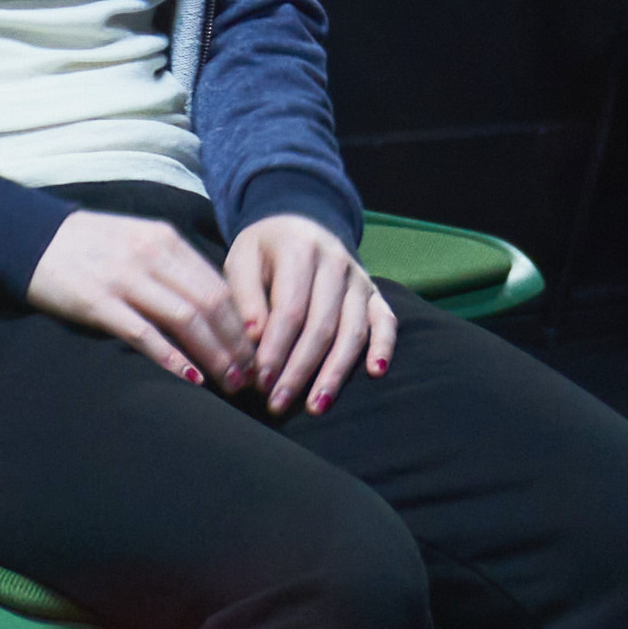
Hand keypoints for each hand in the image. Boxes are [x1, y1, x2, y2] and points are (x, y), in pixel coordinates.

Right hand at [27, 211, 256, 392]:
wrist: (31, 238)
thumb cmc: (90, 247)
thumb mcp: (139, 242)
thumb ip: (175, 268)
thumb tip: (217, 310)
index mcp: (166, 240)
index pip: (220, 286)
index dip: (244, 325)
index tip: (257, 353)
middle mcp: (150, 255)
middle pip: (211, 304)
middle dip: (237, 345)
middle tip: (250, 376)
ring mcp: (124, 277)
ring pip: (186, 319)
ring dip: (214, 355)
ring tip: (229, 382)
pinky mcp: (97, 301)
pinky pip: (144, 333)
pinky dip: (172, 357)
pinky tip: (191, 378)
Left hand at [224, 213, 394, 416]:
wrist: (297, 223)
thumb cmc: (263, 251)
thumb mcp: (241, 261)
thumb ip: (245, 297)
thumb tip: (254, 340)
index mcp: (300, 250)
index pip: (290, 309)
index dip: (275, 348)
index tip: (259, 379)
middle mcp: (336, 263)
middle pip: (322, 326)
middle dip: (299, 369)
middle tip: (278, 401)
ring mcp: (360, 279)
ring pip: (353, 331)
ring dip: (335, 372)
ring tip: (316, 405)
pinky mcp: (374, 293)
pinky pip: (386, 321)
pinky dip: (384, 346)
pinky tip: (376, 372)